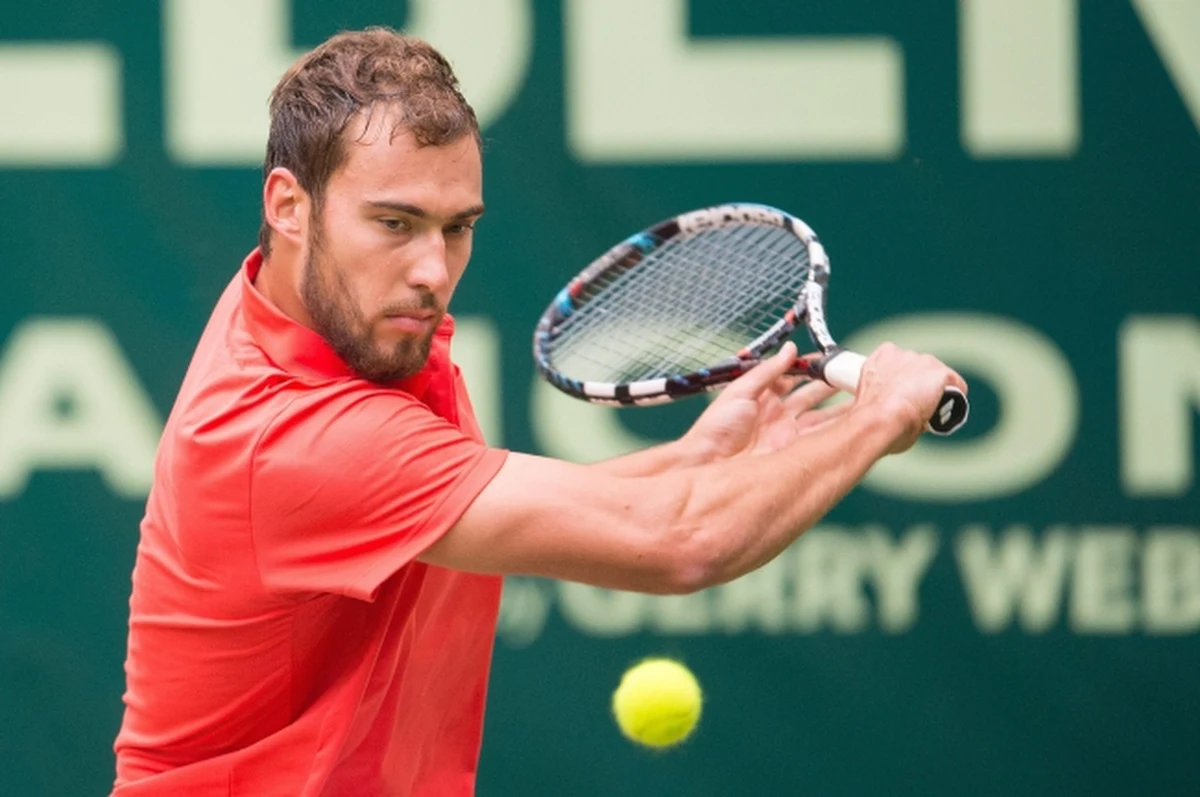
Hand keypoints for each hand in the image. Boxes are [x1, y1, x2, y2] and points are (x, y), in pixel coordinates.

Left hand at [681, 343, 850, 460]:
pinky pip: (819, 438)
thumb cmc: (716, 428)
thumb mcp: (741, 391)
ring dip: (840, 409)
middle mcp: (779, 415)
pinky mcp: (793, 452)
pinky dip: (836, 430)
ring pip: (821, 418)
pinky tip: (853, 421)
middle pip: (812, 398)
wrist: (708, 463)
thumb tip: (789, 348)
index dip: (812, 369)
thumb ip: (767, 371)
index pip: (794, 379)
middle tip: (853, 376)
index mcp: (764, 398)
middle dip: (832, 387)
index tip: (830, 360)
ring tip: (863, 396)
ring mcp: (788, 434)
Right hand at [853, 342, 967, 453]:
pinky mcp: (942, 374)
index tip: (899, 396)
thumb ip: (884, 396)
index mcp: (882, 356)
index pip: (899, 363)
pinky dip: (955, 398)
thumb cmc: (868, 418)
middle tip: (915, 407)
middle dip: (919, 384)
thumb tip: (896, 411)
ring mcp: (924, 362)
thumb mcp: (868, 399)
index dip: (901, 381)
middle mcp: (904, 353)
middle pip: (920, 367)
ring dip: (936, 391)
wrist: (878, 420)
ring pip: (938, 375)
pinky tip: (948, 412)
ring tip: (931, 412)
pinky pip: (957, 386)